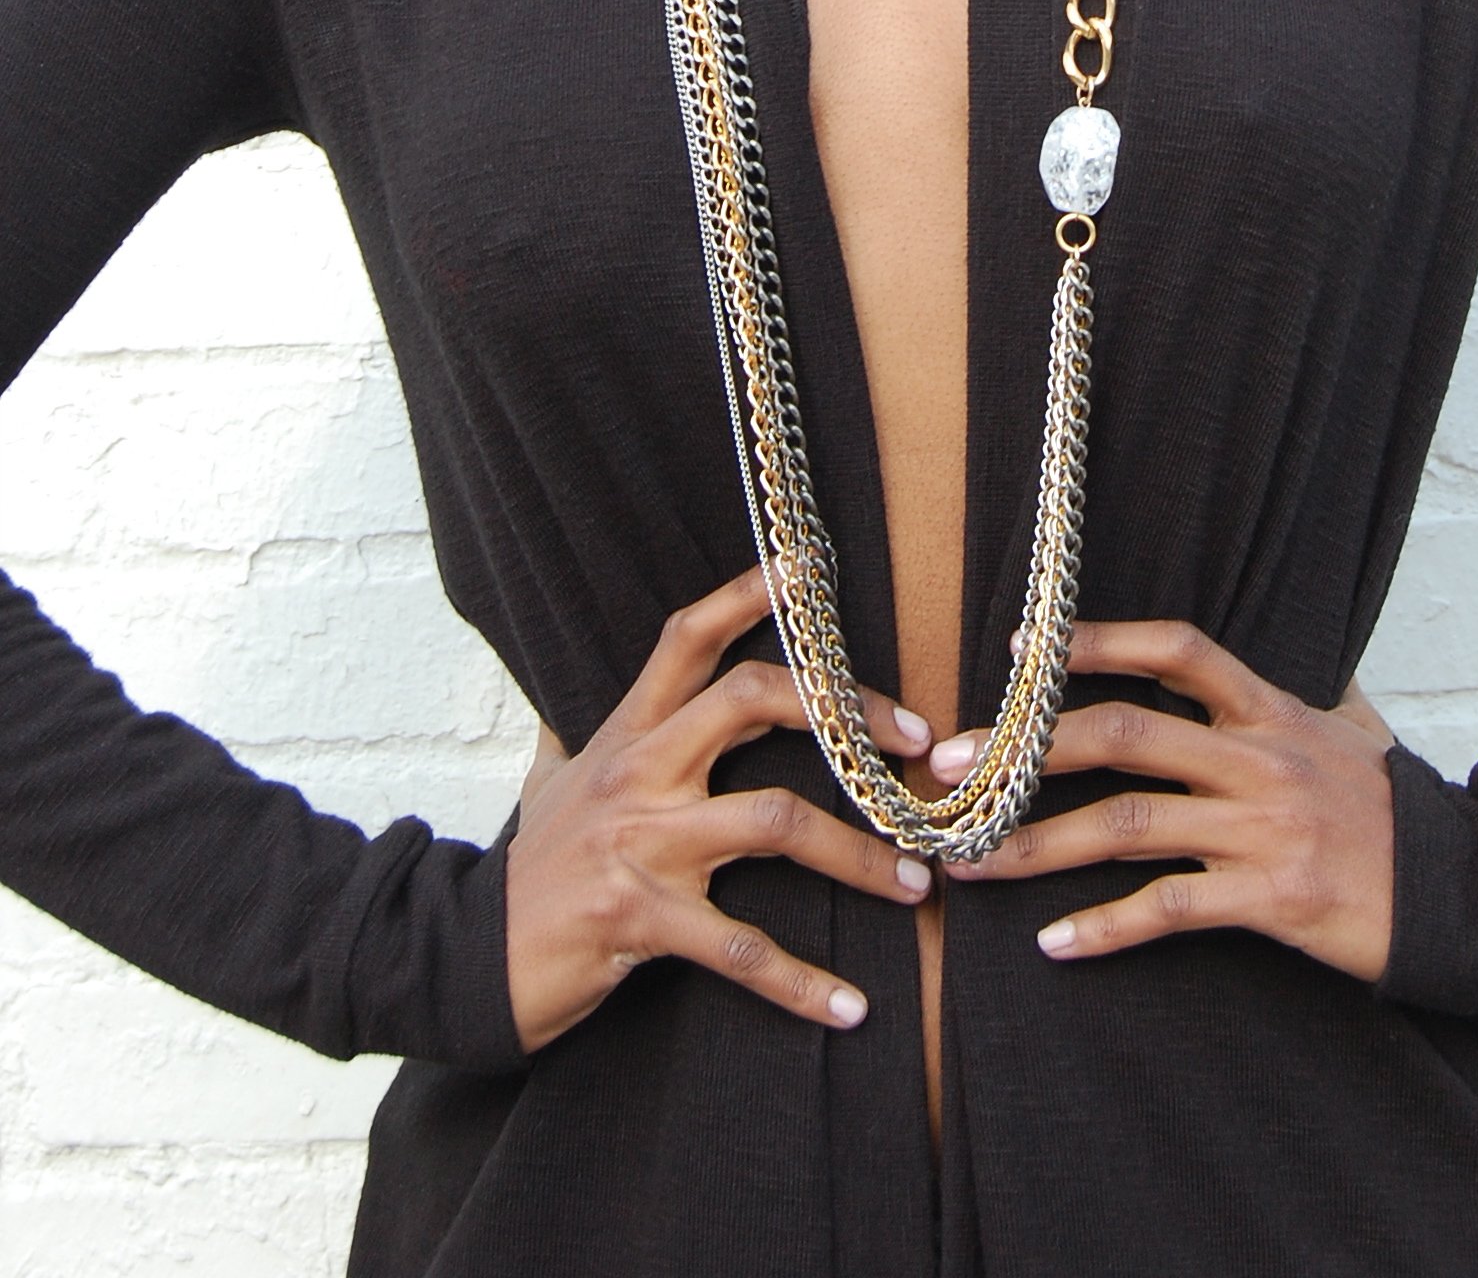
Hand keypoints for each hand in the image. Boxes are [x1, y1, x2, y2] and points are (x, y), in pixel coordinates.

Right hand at [504, 564, 933, 1050]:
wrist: (464, 958)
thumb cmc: (528, 870)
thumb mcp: (548, 785)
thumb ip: (575, 741)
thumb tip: (565, 713)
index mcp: (626, 733)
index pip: (688, 639)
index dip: (748, 594)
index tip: (811, 566)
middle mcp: (639, 772)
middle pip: (750, 699)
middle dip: (844, 712)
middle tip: (912, 743)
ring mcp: (642, 842)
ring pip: (774, 821)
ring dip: (858, 855)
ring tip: (916, 880)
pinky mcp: (641, 918)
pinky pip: (740, 949)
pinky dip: (801, 983)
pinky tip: (849, 1008)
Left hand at [929, 617, 1395, 979]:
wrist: (1471, 890)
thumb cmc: (1401, 812)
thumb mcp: (1359, 731)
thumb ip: (1319, 692)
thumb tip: (1315, 657)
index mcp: (1271, 710)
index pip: (1175, 652)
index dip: (1096, 642)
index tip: (1021, 651)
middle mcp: (1258, 758)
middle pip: (1124, 733)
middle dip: (1026, 748)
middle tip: (952, 766)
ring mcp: (1262, 828)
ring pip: (1127, 825)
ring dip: (1038, 844)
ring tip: (971, 861)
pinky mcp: (1271, 898)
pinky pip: (1170, 909)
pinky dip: (1106, 927)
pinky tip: (1055, 942)